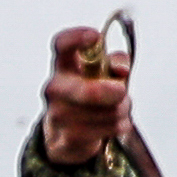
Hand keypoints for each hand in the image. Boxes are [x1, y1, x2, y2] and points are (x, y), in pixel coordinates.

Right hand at [40, 23, 135, 168]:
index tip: (94, 37)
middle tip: (120, 90)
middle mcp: (55, 88)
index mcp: (65, 64)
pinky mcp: (65, 139)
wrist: (71, 133)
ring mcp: (57, 115)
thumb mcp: (107, 71)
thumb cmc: (92, 92)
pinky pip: (102, 130)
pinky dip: (118, 125)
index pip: (62, 45)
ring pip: (100, 112)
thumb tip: (121, 70)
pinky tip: (118, 123)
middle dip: (102, 92)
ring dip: (120, 109)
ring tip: (120, 107)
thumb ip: (117, 62)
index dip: (76, 38)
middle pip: (77, 89)